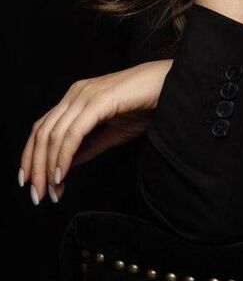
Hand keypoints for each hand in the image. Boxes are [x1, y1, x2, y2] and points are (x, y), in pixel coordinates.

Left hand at [18, 59, 172, 203]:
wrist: (172, 85)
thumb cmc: (148, 104)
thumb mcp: (114, 131)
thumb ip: (89, 146)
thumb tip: (66, 164)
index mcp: (77, 97)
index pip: (42, 128)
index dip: (32, 157)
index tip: (34, 185)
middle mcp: (76, 93)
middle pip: (41, 133)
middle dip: (35, 167)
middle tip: (38, 195)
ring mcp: (85, 94)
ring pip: (53, 135)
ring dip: (47, 167)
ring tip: (51, 190)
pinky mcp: (98, 100)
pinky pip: (73, 133)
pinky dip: (64, 155)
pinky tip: (62, 174)